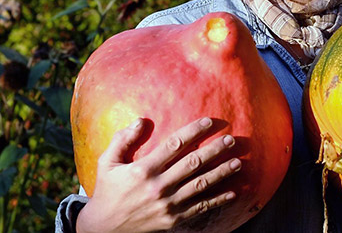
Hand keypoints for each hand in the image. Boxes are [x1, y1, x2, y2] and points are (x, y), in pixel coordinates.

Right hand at [76, 117, 240, 232]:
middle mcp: (158, 186)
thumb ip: (123, 139)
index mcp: (143, 169)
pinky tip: (232, 192)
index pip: (174, 144)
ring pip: (201, 185)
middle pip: (193, 163)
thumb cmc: (106, 191)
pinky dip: (218, 200)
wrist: (104, 229)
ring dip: (221, 173)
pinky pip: (200, 208)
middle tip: (231, 139)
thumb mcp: (107, 163)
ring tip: (238, 162)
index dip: (193, 131)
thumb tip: (142, 120)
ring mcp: (168, 204)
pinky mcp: (173, 219)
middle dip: (214, 150)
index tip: (209, 122)